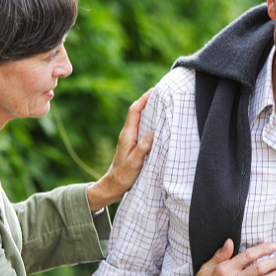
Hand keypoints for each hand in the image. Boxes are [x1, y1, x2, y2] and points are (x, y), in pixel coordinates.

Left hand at [87, 90, 153, 211]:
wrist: (113, 185)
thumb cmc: (123, 176)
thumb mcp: (134, 163)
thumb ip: (142, 148)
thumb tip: (152, 133)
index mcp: (127, 135)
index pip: (135, 112)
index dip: (143, 99)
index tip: (154, 90)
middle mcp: (128, 134)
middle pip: (137, 112)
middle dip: (148, 101)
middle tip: (161, 93)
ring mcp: (130, 138)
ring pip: (140, 119)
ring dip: (149, 110)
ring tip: (162, 103)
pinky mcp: (133, 144)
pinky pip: (142, 127)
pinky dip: (150, 121)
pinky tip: (158, 122)